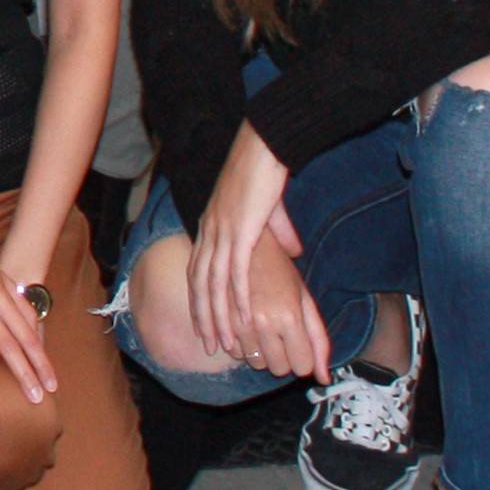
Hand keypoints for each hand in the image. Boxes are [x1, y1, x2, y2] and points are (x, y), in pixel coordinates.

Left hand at [186, 127, 332, 383]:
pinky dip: (236, 297)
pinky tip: (242, 318)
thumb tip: (291, 252)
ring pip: (214, 284)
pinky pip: (235, 272)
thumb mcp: (269, 209)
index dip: (199, 299)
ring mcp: (222, 232)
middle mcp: (209, 231)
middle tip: (208, 344)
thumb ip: (277, 233)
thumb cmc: (265, 173)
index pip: (198, 271)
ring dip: (218, 316)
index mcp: (210, 225)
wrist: (264, 145)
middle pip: (200, 283)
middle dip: (203, 316)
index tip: (203, 323)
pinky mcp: (240, 230)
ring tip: (223, 343)